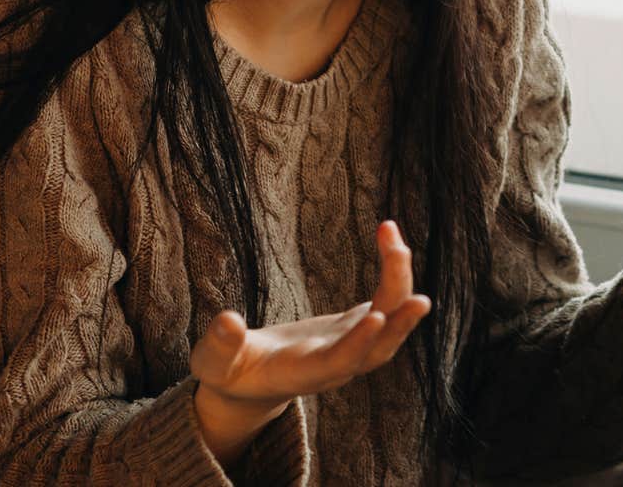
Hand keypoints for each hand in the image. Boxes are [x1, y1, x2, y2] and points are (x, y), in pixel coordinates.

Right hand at [190, 220, 431, 465]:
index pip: (340, 362)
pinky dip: (391, 274)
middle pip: (380, 345)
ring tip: (395, 241)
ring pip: (388, 321)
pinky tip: (391, 240)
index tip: (377, 317)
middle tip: (409, 277)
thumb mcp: (212, 364)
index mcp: (303, 374)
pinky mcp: (353, 326)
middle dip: (398, 314)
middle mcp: (337, 364)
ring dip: (399, 283)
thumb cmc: (227, 372)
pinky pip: (384, 301)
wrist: (250, 383)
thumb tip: (227, 322)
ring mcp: (350, 344)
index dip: (359, 342)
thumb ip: (220, 346)